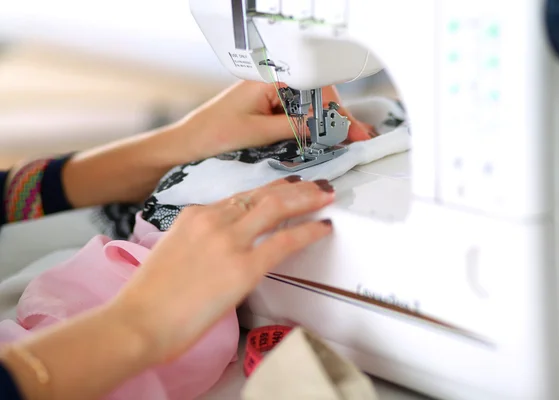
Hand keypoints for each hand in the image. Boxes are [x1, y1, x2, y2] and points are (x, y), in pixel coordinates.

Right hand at [111, 177, 334, 362]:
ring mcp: (230, 242)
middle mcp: (214, 221)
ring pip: (277, 208)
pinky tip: (322, 227)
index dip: (267, 191)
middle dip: (294, 188)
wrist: (137, 320)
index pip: (239, 197)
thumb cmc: (150, 297)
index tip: (283, 187)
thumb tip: (220, 248)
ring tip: (325, 196)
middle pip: (263, 194)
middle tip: (314, 185)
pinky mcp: (244, 268)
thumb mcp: (173, 253)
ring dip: (306, 199)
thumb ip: (199, 241)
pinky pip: (285, 241)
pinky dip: (308, 231)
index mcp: (194, 216)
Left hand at [168, 81, 372, 163]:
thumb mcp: (257, 133)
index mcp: (267, 80)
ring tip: (347, 141)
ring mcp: (268, 98)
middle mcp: (269, 84)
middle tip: (358, 139)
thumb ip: (293, 128)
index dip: (336, 111)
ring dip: (327, 125)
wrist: (183, 147)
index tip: (353, 131)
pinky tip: (324, 140)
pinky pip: (295, 116)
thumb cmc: (210, 134)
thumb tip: (325, 128)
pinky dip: (311, 129)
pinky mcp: (265, 111)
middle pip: (315, 97)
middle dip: (336, 118)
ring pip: (308, 107)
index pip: (314, 89)